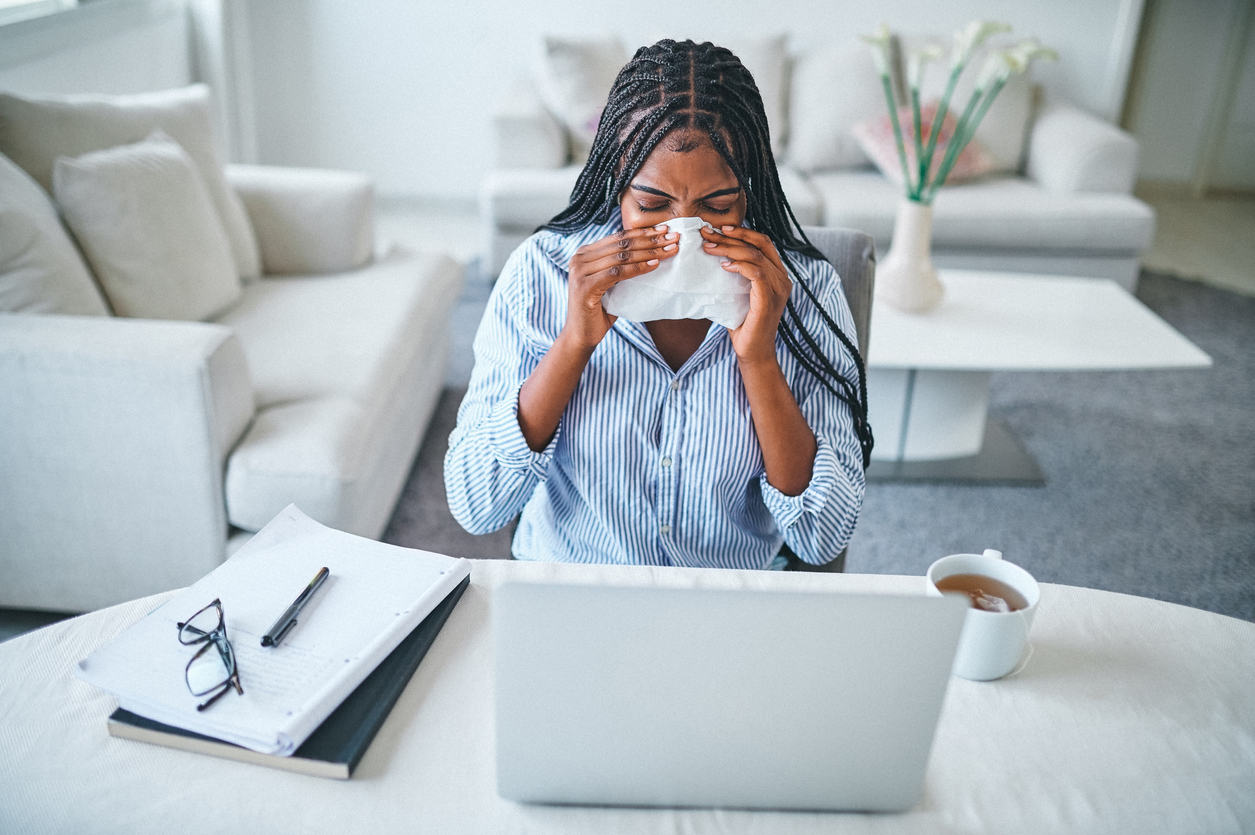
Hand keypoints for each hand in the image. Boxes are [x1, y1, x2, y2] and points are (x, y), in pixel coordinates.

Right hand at [564, 226, 678, 350]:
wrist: (581, 335)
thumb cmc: (599, 311)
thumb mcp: (610, 283)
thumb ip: (620, 267)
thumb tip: (649, 252)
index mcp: (585, 253)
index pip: (618, 237)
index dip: (643, 232)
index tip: (665, 230)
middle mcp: (579, 258)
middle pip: (622, 244)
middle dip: (650, 239)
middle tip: (673, 237)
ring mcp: (580, 271)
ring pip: (621, 256)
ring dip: (649, 252)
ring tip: (669, 250)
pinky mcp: (585, 286)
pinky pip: (617, 272)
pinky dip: (638, 268)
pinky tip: (654, 265)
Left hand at [700, 225, 791, 364]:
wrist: (751, 351)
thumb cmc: (742, 323)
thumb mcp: (738, 293)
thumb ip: (736, 275)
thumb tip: (714, 254)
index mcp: (777, 275)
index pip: (764, 243)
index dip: (744, 232)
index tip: (721, 228)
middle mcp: (782, 279)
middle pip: (760, 244)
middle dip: (732, 236)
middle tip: (707, 233)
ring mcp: (778, 290)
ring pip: (756, 256)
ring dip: (730, 249)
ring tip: (709, 248)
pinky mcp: (769, 300)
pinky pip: (757, 274)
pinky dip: (739, 266)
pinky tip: (723, 266)